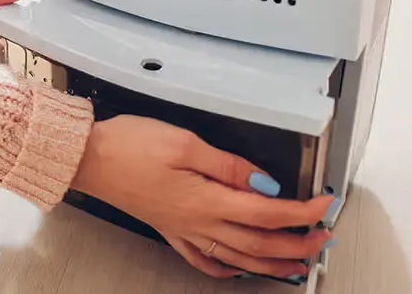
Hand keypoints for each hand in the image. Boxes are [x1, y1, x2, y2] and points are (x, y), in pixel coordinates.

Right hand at [72, 115, 335, 280]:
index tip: (323, 205)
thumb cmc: (128, 146)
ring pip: (236, 256)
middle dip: (296, 243)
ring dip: (271, 263)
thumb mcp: (185, 142)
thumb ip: (229, 165)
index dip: (301, 211)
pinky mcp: (167, 227)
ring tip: (295, 265)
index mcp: (206, 200)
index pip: (267, 212)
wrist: (88, 158)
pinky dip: (224, 267)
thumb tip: (264, 181)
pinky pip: (201, 258)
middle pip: (258, 242)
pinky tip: (234, 268)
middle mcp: (196, 222)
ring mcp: (181, 228)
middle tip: (321, 238)